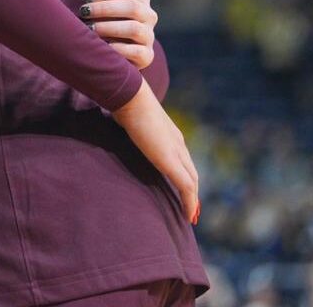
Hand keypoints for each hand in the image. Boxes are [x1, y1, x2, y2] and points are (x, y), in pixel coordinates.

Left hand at [84, 0, 157, 69]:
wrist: (112, 50)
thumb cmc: (103, 19)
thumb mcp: (100, 3)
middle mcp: (149, 16)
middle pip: (133, 7)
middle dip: (105, 8)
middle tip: (84, 12)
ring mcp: (149, 36)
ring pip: (134, 28)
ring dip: (109, 27)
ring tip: (90, 29)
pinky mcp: (147, 56)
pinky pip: (136, 52)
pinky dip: (118, 49)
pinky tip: (103, 46)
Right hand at [112, 82, 199, 224]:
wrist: (131, 98)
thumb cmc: (126, 103)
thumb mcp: (130, 117)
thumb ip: (131, 124)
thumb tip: (119, 121)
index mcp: (170, 134)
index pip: (182, 159)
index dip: (183, 174)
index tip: (182, 188)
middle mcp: (178, 144)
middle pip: (191, 172)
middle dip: (193, 191)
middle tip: (191, 208)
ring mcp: (177, 153)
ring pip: (192, 182)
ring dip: (193, 200)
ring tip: (190, 215)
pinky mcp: (171, 162)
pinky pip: (186, 187)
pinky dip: (190, 202)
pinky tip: (188, 214)